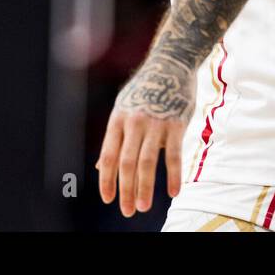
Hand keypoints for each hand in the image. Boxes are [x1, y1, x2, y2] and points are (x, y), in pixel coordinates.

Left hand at [97, 55, 194, 216]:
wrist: (171, 63)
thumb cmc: (145, 89)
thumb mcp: (124, 108)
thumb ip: (114, 138)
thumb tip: (98, 166)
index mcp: (118, 120)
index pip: (108, 156)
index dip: (106, 180)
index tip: (109, 199)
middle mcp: (134, 122)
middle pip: (126, 163)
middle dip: (126, 190)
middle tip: (129, 211)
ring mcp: (155, 123)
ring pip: (147, 162)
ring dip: (145, 188)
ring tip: (144, 207)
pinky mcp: (176, 124)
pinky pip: (173, 155)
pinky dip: (173, 175)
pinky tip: (173, 192)